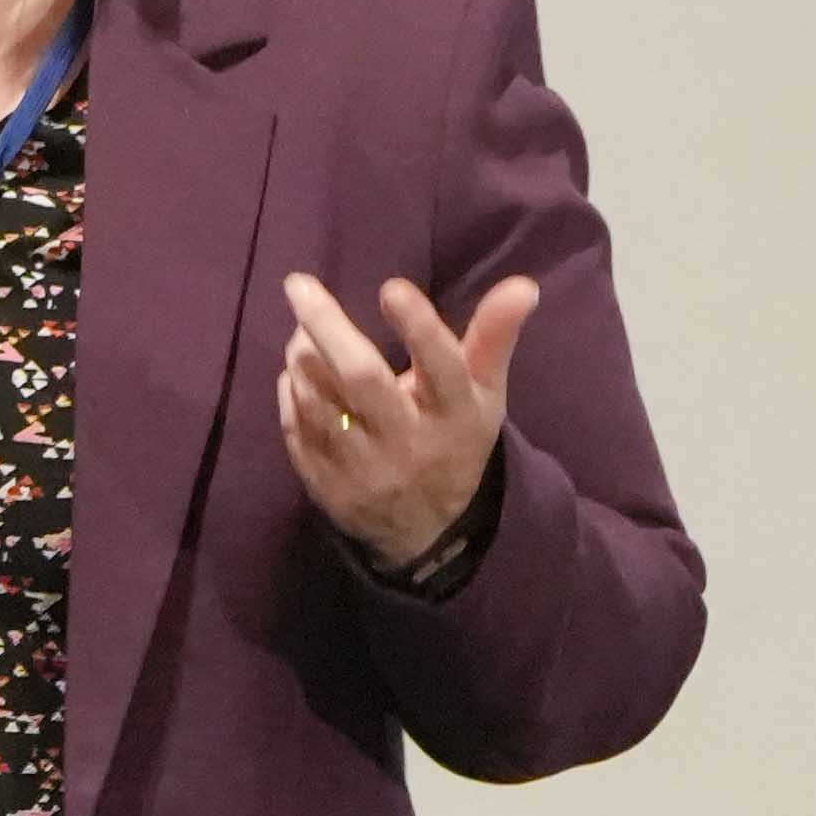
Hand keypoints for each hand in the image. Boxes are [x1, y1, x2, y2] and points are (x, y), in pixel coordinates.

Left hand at [275, 270, 538, 572]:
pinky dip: (292, 391)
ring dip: (303, 357)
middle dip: (329, 327)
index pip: (441, 368)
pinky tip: (296, 369)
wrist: (423, 530)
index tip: (392, 288)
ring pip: (321, 401)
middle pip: (363, 379)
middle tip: (299, 285)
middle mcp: (409, 442)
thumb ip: (495, 338)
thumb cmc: (455, 440)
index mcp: (456, 415)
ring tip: (300, 328)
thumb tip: (523, 284)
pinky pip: (298, 428)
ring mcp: (364, 468)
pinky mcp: (326, 485)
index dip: (419, 328)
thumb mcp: (484, 395)